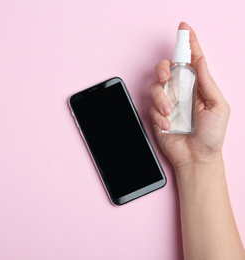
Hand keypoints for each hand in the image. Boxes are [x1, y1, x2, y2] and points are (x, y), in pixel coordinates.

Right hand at [149, 22, 229, 171]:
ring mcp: (168, 102)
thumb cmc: (212, 134)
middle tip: (166, 78)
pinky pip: (151, 106)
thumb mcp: (218, 106)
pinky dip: (159, 115)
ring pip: (155, 86)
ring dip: (162, 99)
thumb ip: (207, 82)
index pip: (192, 59)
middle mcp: (182, 90)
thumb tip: (200, 60)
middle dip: (163, 69)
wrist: (197, 157)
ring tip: (170, 113)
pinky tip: (168, 125)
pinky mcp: (157, 114)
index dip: (188, 42)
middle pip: (166, 68)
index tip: (184, 28)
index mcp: (198, 85)